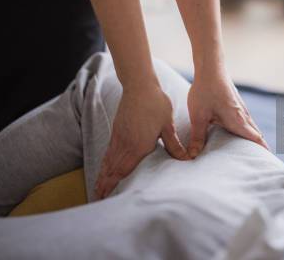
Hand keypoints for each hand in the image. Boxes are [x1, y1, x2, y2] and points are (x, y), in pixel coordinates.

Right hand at [95, 82, 188, 198]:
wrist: (140, 85)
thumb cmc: (156, 104)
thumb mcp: (168, 126)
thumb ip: (174, 145)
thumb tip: (186, 159)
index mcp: (138, 145)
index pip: (124, 170)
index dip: (114, 184)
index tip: (106, 196)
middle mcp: (125, 143)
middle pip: (112, 168)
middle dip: (104, 184)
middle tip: (97, 198)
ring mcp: (119, 136)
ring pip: (108, 160)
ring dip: (102, 174)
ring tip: (97, 186)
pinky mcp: (117, 129)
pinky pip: (109, 150)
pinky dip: (105, 161)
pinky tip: (105, 165)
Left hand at [187, 67, 268, 157]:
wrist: (210, 68)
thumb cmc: (205, 91)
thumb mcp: (198, 116)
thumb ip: (198, 137)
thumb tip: (193, 156)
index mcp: (237, 121)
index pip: (255, 140)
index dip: (263, 152)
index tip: (268, 164)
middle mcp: (244, 116)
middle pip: (256, 136)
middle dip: (258, 150)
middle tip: (258, 164)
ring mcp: (242, 110)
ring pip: (252, 129)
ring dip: (252, 140)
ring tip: (249, 155)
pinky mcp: (237, 105)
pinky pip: (246, 122)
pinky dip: (247, 132)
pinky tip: (238, 136)